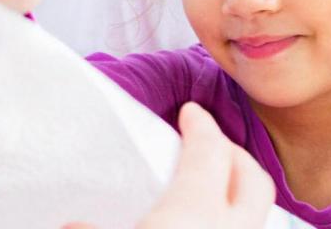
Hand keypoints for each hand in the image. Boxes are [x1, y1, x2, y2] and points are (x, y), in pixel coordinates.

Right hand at [64, 103, 274, 228]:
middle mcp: (231, 228)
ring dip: (237, 194)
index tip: (191, 113)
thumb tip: (73, 222)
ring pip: (257, 213)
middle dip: (234, 154)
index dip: (201, 125)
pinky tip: (206, 225)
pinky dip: (233, 222)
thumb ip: (92, 224)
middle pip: (253, 177)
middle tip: (209, 146)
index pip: (210, 149)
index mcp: (197, 209)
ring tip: (209, 191)